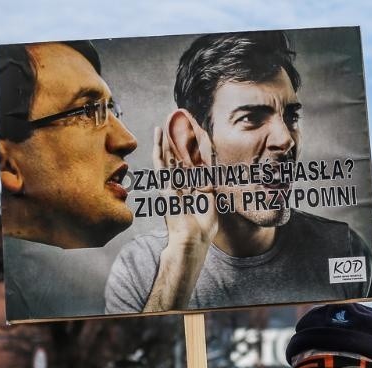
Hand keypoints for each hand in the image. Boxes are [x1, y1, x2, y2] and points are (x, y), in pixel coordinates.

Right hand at [142, 127, 218, 310]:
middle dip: (177, 141)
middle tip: (177, 123)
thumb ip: (210, 181)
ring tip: (165, 123)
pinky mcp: (164, 186)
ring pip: (168, 158)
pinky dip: (159, 148)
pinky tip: (158, 135)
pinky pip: (161, 164)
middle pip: (179, 158)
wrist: (192, 240)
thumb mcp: (212, 199)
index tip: (196, 132)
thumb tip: (213, 163)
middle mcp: (181, 185)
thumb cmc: (203, 227)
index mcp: (193, 189)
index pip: (193, 163)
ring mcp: (171, 185)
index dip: (193, 148)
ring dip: (167, 140)